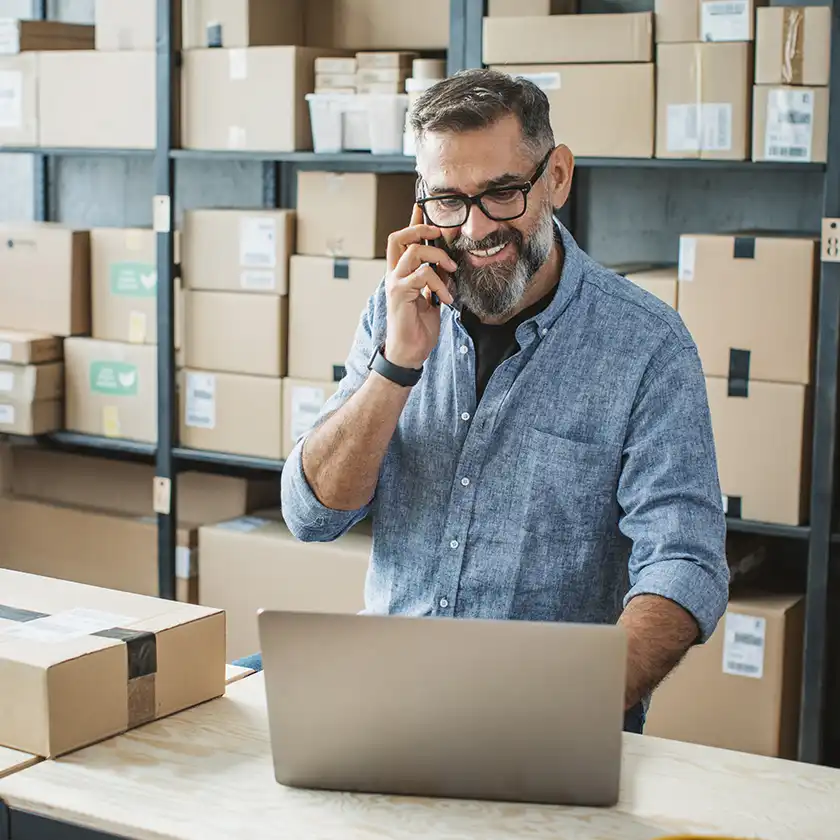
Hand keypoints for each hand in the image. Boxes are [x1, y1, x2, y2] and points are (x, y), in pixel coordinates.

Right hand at [383, 204, 456, 369]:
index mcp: (401, 274)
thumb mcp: (432, 298)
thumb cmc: (419, 328)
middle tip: (440, 234)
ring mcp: (395, 284)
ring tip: (452, 271)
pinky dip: (439, 284)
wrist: (409, 353)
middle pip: (398, 236)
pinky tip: (446, 298)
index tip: (422, 204)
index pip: (403, 240)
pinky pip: (422, 276)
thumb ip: (436, 280)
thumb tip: (448, 264)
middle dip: (420, 228)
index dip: (413, 220)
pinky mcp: (399, 294)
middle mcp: (394, 275)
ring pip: (413, 251)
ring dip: (437, 257)